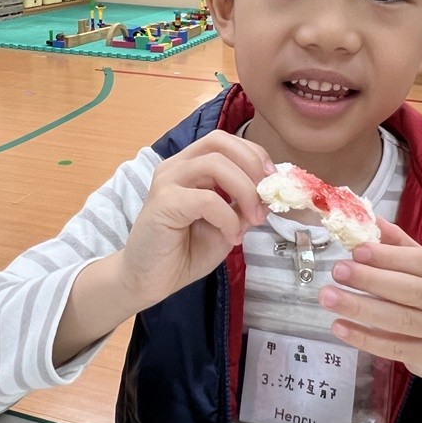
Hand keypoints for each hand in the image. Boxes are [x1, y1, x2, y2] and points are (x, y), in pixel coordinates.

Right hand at [119, 130, 271, 308]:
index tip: (273, 180)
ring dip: (245, 190)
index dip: (254, 154)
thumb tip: (271, 195)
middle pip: (220, 142)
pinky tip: (231, 236)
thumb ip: (244, 207)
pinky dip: (228, 217)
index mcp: (190, 166)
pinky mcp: (163, 202)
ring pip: (215, 163)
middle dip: (252, 163)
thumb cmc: (183, 252)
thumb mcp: (226, 226)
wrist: (148, 280)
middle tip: (267, 194)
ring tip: (253, 219)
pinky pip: (207, 199)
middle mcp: (177, 167)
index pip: (225, 142)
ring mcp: (167, 181)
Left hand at [318, 217, 421, 387]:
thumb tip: (370, 220)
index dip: (390, 256)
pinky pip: (395, 347)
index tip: (357, 250)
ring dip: (360, 307)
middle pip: (414, 291)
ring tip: (328, 296)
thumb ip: (401, 246)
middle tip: (337, 270)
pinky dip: (364, 337)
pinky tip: (339, 326)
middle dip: (371, 280)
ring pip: (401, 319)